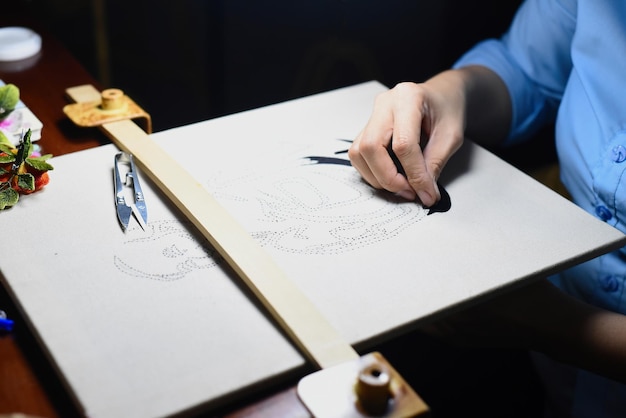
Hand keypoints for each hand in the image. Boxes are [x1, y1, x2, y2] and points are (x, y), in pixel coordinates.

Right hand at [349, 72, 466, 206]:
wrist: (442, 95)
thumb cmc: (447, 109)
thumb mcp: (451, 136)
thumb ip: (434, 164)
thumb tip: (423, 192)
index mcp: (408, 98)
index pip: (403, 144)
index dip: (414, 174)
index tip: (426, 192)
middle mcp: (384, 104)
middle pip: (371, 147)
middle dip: (388, 177)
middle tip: (409, 191)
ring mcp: (372, 115)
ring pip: (359, 153)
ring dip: (377, 177)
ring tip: (401, 186)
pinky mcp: (367, 128)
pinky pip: (358, 154)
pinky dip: (372, 171)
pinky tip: (391, 176)